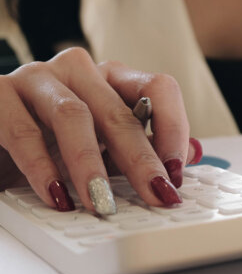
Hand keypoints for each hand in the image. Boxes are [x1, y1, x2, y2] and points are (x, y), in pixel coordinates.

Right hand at [0, 47, 199, 212]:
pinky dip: (42, 167)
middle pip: (119, 110)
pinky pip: (24, 131)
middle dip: (140, 158)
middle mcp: (79, 71)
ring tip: (102, 202)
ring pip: (74, 117)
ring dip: (91, 165)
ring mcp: (39, 78)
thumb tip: (191, 156)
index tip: (176, 170)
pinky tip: (57, 195)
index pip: (158, 89)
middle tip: (154, 192)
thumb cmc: (52, 139)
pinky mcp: (0, 95)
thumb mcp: (103, 143)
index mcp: (112, 77)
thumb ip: (143, 145)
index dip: (173, 127)